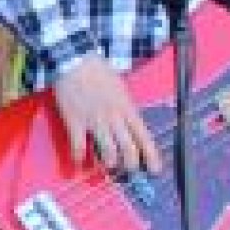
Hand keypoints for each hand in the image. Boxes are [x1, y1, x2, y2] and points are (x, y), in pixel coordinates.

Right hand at [50, 58, 158, 174]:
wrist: (75, 60)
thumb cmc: (98, 71)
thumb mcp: (120, 88)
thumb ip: (125, 108)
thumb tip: (129, 125)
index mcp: (127, 108)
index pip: (144, 137)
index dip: (151, 156)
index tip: (155, 169)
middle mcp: (114, 118)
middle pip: (128, 150)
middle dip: (130, 164)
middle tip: (127, 168)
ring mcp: (94, 121)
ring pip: (108, 152)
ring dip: (109, 162)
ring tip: (107, 164)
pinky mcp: (75, 122)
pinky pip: (79, 147)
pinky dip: (80, 157)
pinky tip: (81, 160)